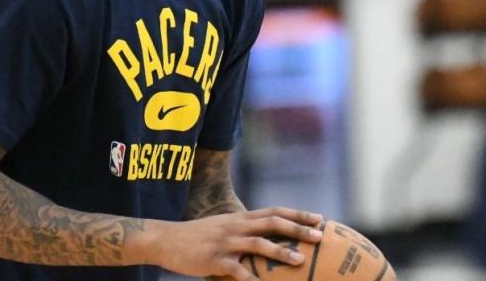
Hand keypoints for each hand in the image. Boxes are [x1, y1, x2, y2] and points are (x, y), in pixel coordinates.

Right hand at [148, 207, 322, 280]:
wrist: (166, 239)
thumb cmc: (197, 237)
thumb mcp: (222, 228)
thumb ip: (243, 231)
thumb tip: (265, 240)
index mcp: (240, 218)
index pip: (274, 212)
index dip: (297, 214)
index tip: (318, 217)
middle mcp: (236, 226)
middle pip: (272, 223)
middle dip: (298, 228)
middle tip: (319, 235)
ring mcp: (226, 243)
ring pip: (258, 244)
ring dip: (281, 252)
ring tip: (300, 260)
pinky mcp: (215, 259)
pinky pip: (237, 271)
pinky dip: (251, 279)